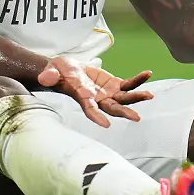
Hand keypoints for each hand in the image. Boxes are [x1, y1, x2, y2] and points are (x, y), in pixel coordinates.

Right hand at [37, 57, 153, 127]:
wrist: (68, 70)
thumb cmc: (58, 72)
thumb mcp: (53, 70)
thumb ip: (50, 75)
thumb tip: (44, 78)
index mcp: (83, 98)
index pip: (89, 109)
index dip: (96, 116)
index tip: (106, 124)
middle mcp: (98, 100)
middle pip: (112, 108)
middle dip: (124, 112)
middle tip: (136, 118)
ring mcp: (108, 94)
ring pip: (124, 98)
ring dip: (137, 97)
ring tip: (149, 95)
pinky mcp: (114, 85)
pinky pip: (128, 84)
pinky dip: (138, 80)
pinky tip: (147, 74)